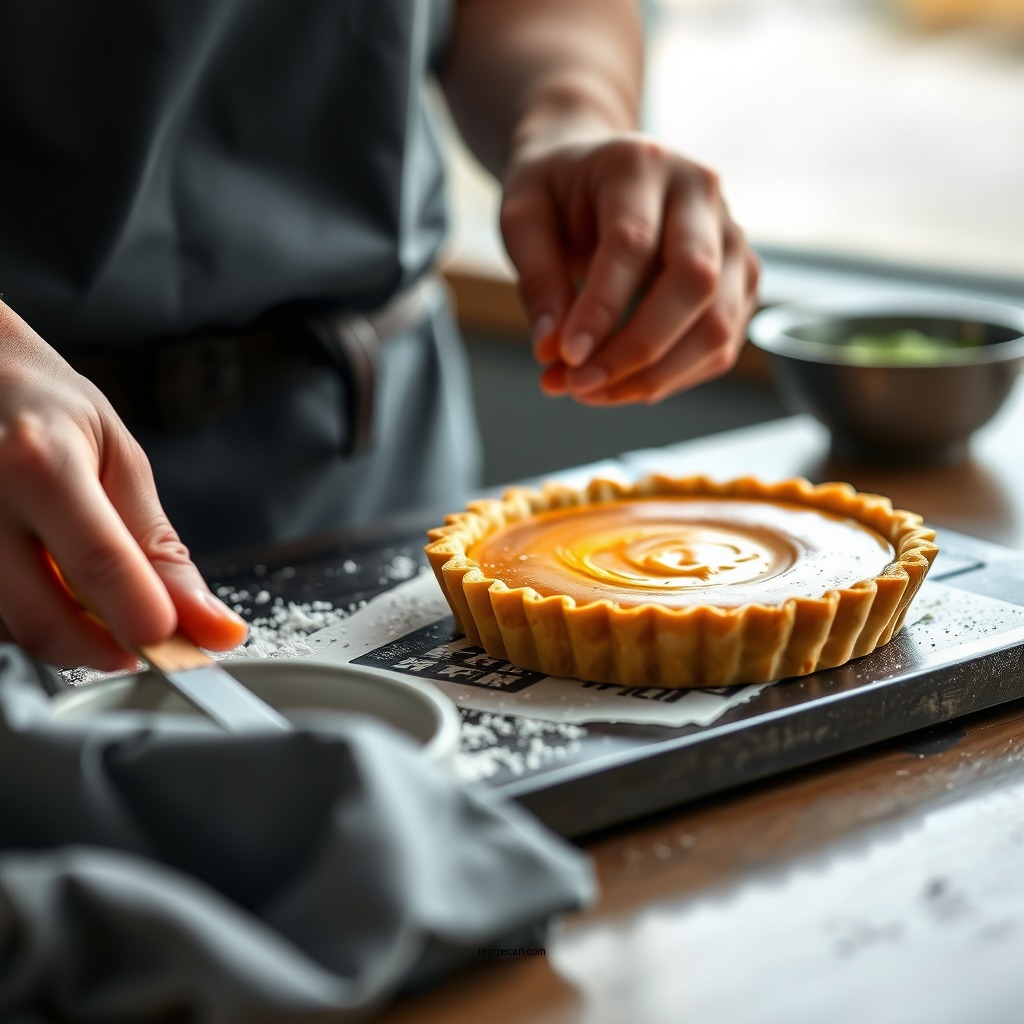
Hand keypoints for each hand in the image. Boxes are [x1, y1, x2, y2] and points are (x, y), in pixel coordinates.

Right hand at [0, 303, 246, 669]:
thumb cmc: (45, 408)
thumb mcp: (118, 459)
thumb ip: (159, 548)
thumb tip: (209, 624)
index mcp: (38, 463)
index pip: (99, 563)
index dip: (144, 618)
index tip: (181, 646)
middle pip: (43, 620)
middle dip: (106, 649)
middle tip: (144, 636)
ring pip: (14, 631)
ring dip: (66, 633)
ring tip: (85, 584)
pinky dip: (29, 617)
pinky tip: (42, 581)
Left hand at [500, 132, 759, 404]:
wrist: (595, 170)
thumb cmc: (557, 193)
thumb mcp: (522, 217)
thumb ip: (536, 279)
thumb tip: (552, 349)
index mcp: (641, 164)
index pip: (633, 244)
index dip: (602, 309)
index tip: (566, 358)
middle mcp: (700, 194)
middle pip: (695, 282)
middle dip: (638, 349)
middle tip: (580, 385)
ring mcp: (731, 238)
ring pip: (718, 324)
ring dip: (656, 376)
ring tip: (593, 392)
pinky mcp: (739, 280)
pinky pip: (720, 347)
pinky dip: (672, 378)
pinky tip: (624, 384)